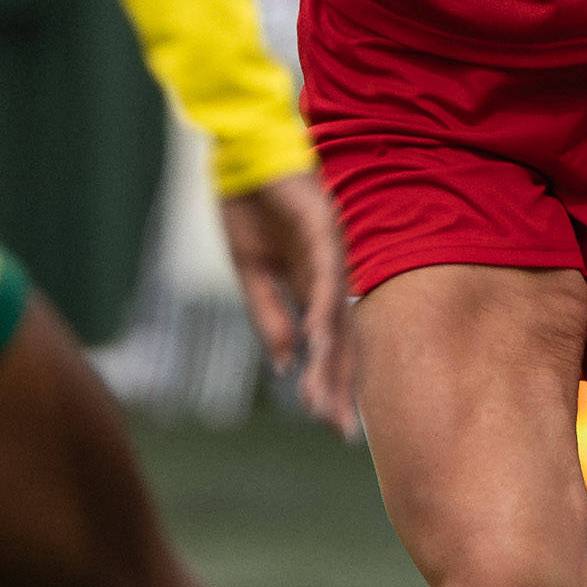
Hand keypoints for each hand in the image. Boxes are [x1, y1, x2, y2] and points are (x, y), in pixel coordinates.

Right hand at [218, 170, 354, 430]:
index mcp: (314, 285)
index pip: (330, 344)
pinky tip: (319, 343)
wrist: (243, 153)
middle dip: (338, 387)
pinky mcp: (324, 228)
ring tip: (323, 401)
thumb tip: (286, 365)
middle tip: (339, 433)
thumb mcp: (252, 271)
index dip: (331, 383)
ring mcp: (333, 252)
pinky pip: (327, 278)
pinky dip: (323, 312)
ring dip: (330, 362)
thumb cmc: (251, 206)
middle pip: (342, 340)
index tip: (332, 425)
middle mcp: (333, 274)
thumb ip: (270, 316)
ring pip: (337, 317)